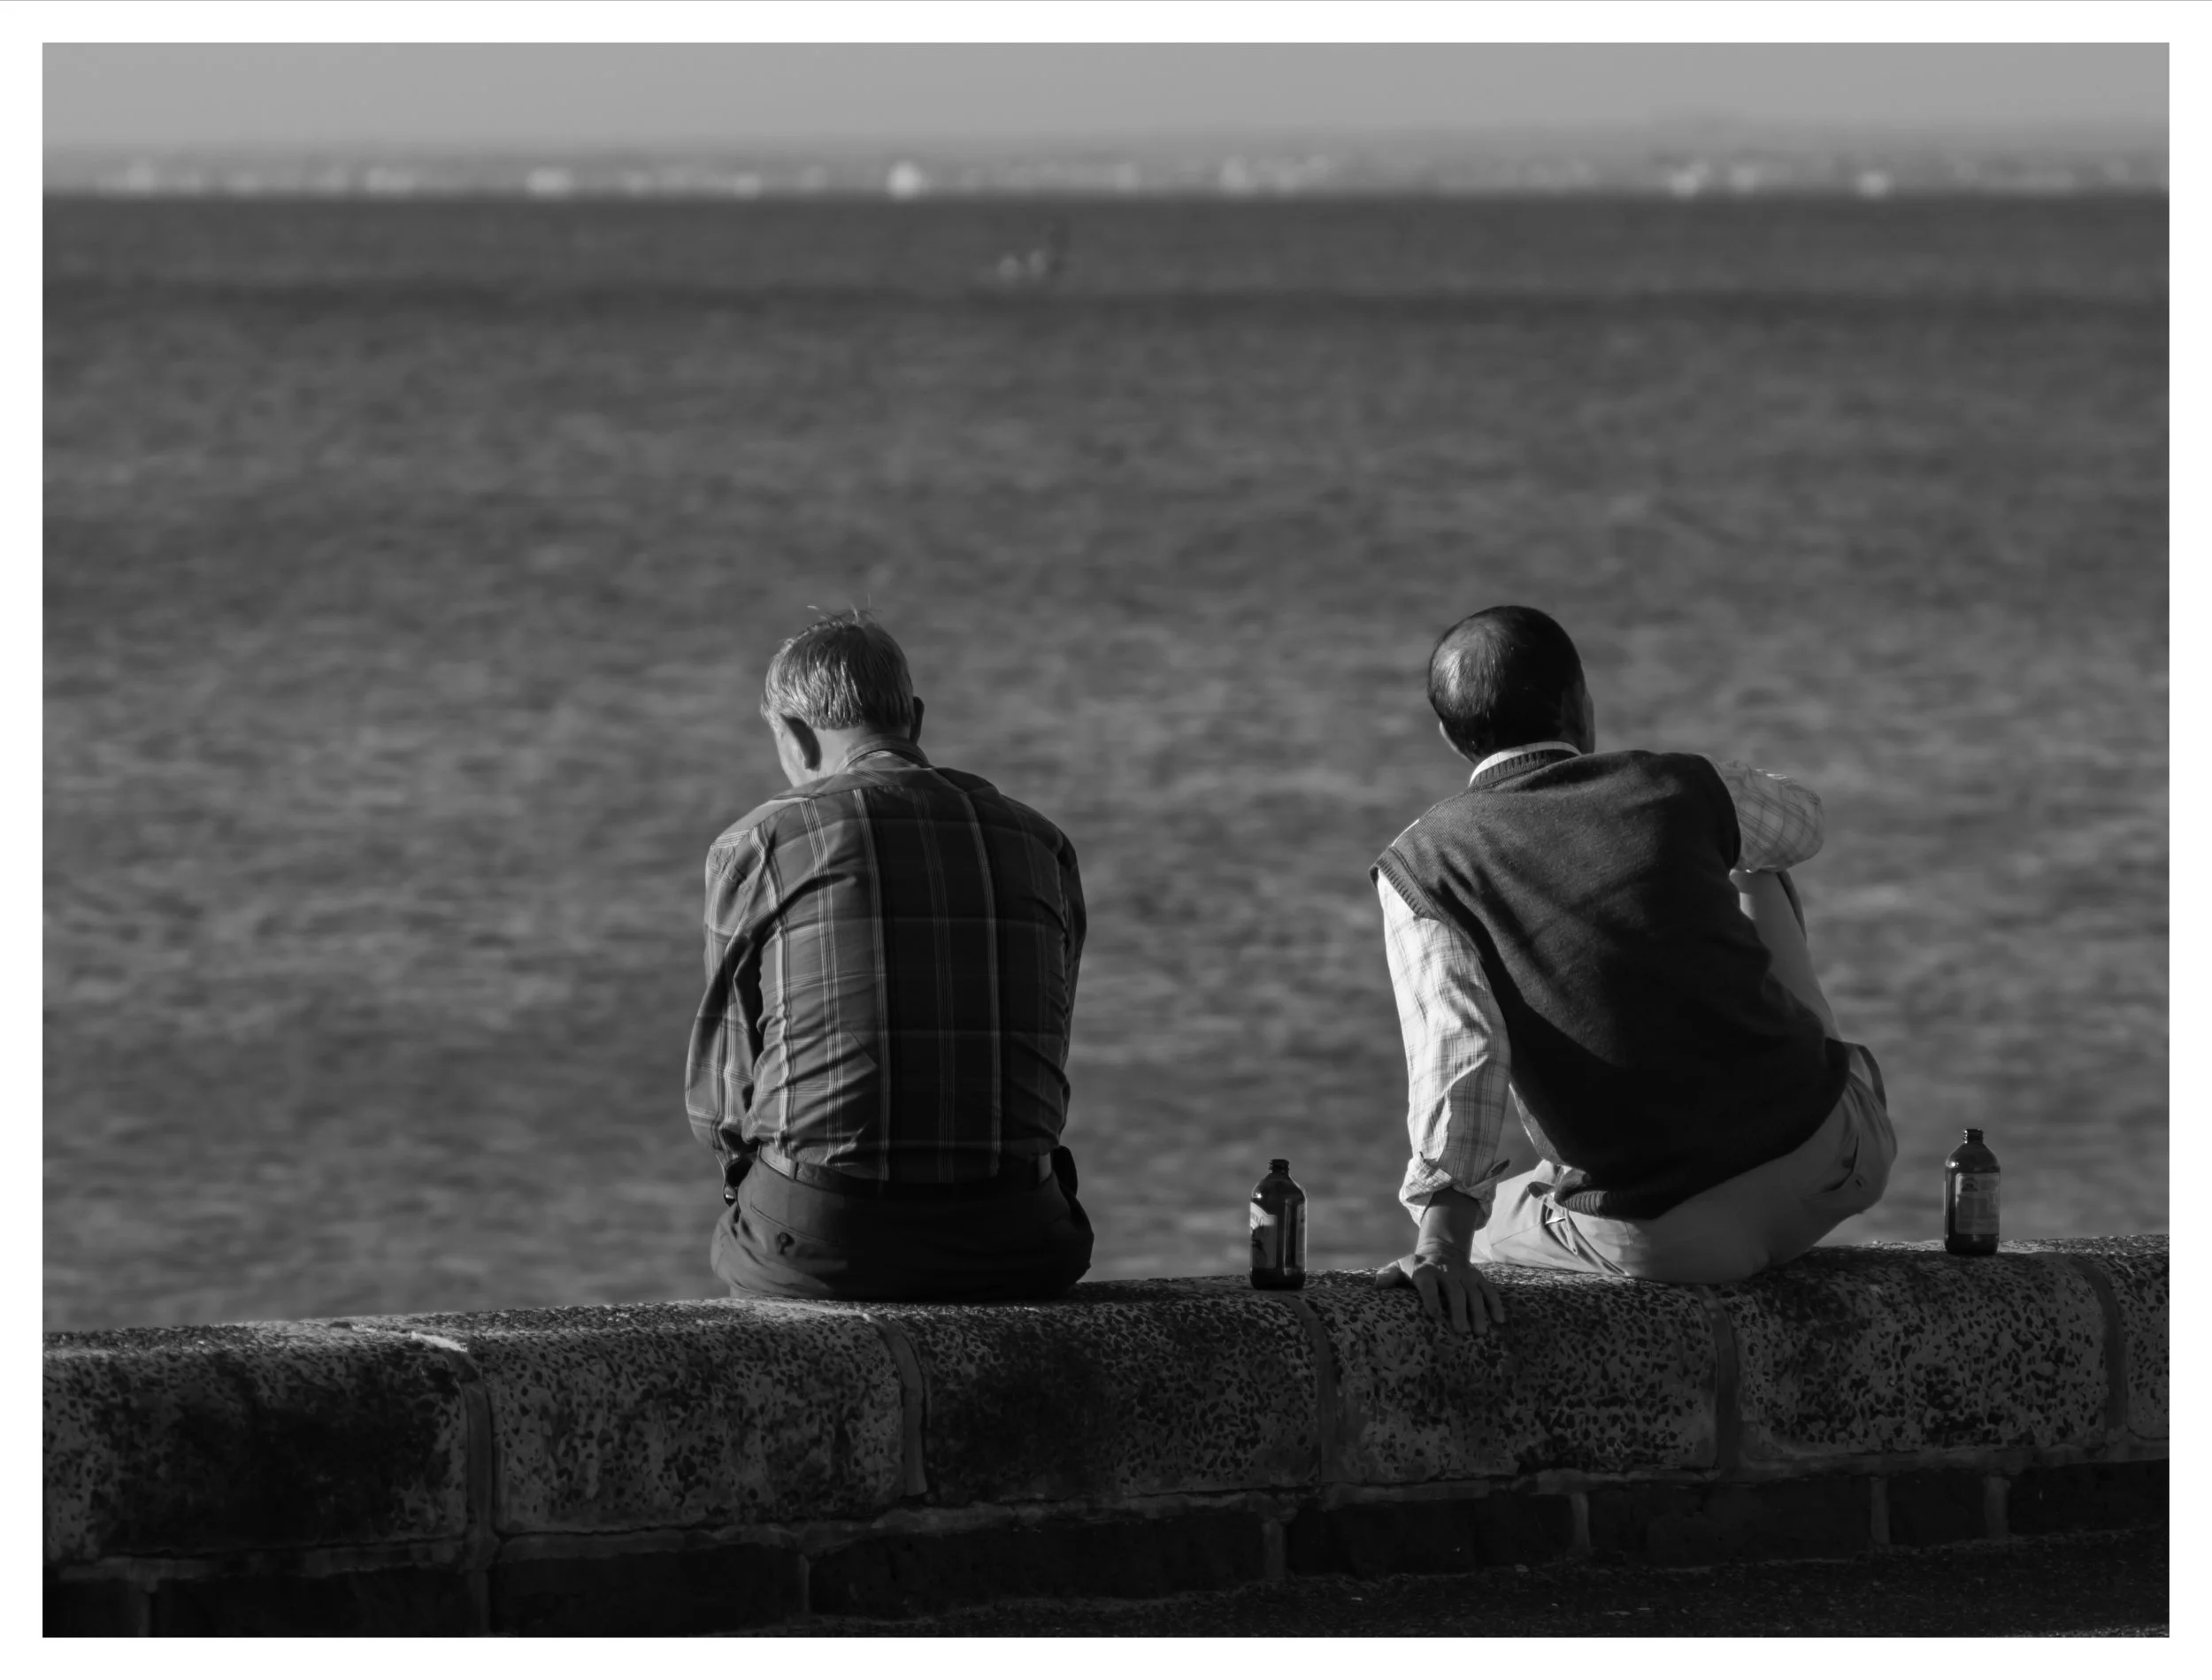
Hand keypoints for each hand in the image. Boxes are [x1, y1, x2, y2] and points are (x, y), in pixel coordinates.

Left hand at [1376, 1247, 1504, 1334]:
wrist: (1441, 1250)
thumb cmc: (1416, 1267)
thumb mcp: (1400, 1266)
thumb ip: (1388, 1275)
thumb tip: (1377, 1285)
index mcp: (1425, 1271)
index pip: (1428, 1284)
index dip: (1431, 1299)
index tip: (1435, 1316)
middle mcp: (1446, 1272)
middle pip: (1455, 1291)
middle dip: (1458, 1310)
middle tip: (1460, 1331)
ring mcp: (1464, 1275)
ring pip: (1474, 1293)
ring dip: (1478, 1312)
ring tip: (1479, 1332)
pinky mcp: (1477, 1278)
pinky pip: (1489, 1290)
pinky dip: (1495, 1304)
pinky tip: (1499, 1320)